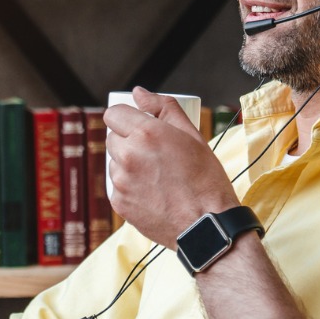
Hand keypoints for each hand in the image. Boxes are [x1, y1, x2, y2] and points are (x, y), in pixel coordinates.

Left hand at [103, 87, 239, 247]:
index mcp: (146, 133)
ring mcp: (121, 181)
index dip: (127, 118)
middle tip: (155, 154)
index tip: (138, 125)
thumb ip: (163, 108)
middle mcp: (129, 155)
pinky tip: (153, 192)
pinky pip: (117, 186)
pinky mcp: (119, 203)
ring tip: (157, 176)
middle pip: (112, 137)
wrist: (207, 225)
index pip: (113, 114)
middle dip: (129, 140)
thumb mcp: (192, 135)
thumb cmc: (205, 180)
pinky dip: (130, 186)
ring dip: (129, 164)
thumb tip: (138, 93)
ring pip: (115, 162)